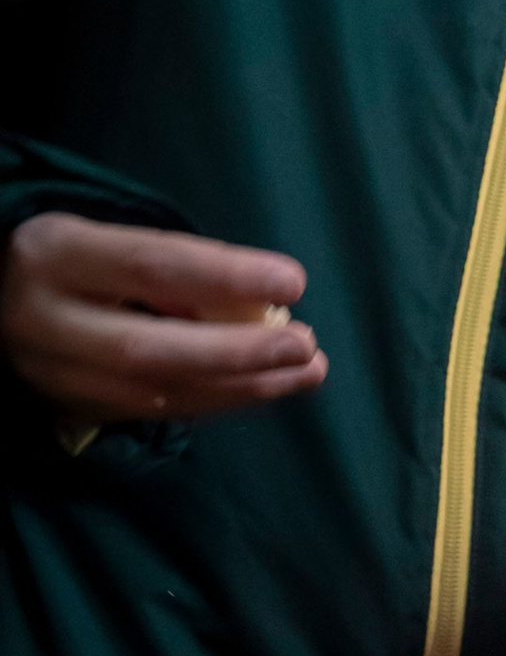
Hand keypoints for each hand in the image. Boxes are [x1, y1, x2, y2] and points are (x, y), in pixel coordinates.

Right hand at [3, 214, 324, 420]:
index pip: (151, 265)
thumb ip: (170, 268)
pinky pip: (154, 413)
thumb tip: (258, 303)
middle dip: (241, 353)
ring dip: (243, 387)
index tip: (293, 280)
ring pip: (157, 394)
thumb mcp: (104, 241)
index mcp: (56, 254)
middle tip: (309, 348)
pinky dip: (217, 401)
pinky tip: (265, 387)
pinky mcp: (71, 410)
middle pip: (152, 348)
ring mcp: (53, 375)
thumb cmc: (69, 260)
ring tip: (306, 371)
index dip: (226, 275)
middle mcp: (46, 320)